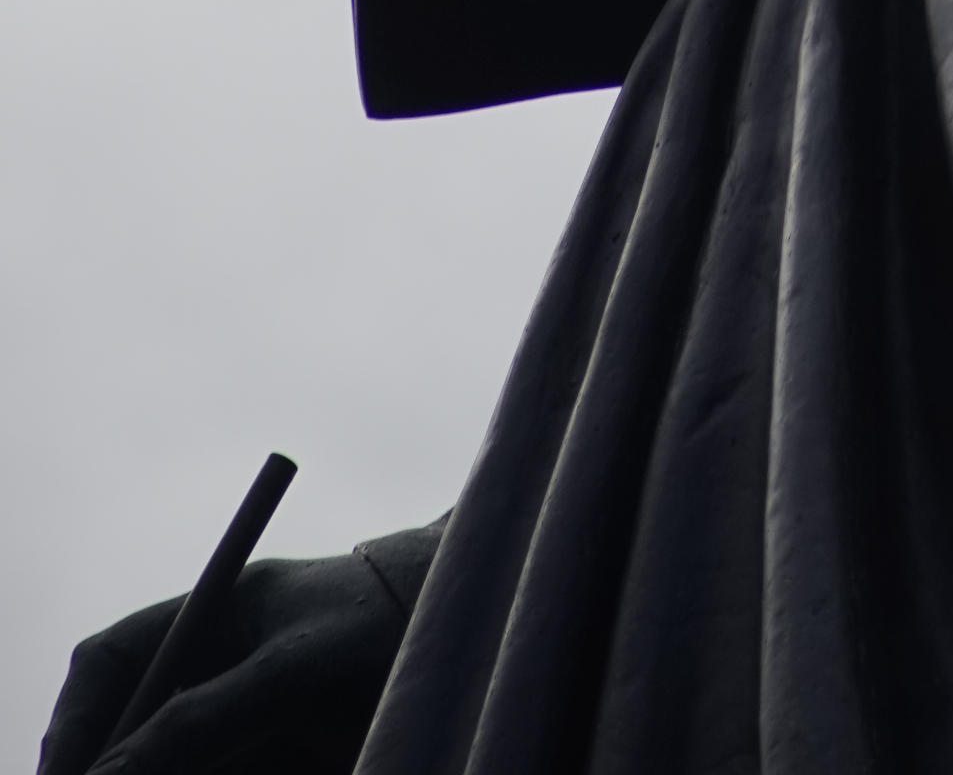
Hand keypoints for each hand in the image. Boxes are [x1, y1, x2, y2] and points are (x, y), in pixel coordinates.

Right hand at [38, 536, 436, 774]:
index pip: (112, 659)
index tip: (67, 774)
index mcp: (212, 613)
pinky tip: (244, 770)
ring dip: (152, 774)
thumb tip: (116, 772)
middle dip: (105, 766)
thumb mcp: (296, 664)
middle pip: (129, 726)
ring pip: (170, 760)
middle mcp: (217, 666)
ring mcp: (243, 713)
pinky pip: (218, 768)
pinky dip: (203, 774)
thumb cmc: (385, 619)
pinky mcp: (273, 752)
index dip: (77, 717)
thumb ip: (208, 713)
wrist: (466, 629)